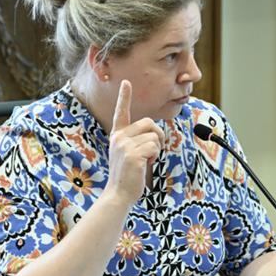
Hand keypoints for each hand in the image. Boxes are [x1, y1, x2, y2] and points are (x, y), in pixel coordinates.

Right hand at [104, 80, 165, 205]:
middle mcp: (119, 137)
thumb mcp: (128, 153)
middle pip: (149, 123)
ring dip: (157, 149)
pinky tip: (145, 165)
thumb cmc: (128, 175)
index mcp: (117, 135)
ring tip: (146, 161)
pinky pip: (155, 147)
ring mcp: (125, 145)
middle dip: (158, 135)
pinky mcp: (133, 154)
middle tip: (153, 151)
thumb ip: (137, 140)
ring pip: (155, 136)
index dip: (125, 97)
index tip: (126, 82)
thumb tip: (155, 133)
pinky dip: (155, 156)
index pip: (122, 112)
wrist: (119, 194)